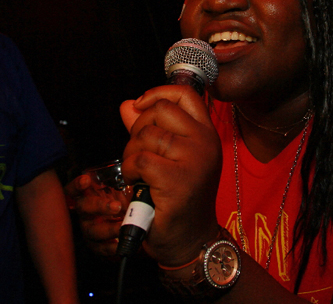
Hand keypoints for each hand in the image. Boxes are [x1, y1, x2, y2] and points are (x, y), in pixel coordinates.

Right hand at [64, 174, 129, 256]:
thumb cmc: (121, 201)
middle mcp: (84, 212)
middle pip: (84, 208)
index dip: (77, 185)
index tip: (87, 180)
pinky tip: (119, 244)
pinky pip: (99, 248)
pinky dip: (110, 247)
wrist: (128, 225)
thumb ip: (121, 180)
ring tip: (122, 227)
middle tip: (117, 206)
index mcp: (86, 196)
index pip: (74, 190)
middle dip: (99, 206)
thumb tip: (135, 166)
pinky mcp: (95, 246)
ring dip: (107, 228)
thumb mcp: (119, 189)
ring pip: (91, 230)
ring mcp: (88, 229)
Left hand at [119, 85, 221, 265]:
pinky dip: (130, 170)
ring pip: (147, 134)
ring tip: (137, 171)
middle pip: (161, 110)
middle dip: (138, 128)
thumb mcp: (168, 158)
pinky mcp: (178, 179)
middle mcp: (205, 142)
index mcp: (206, 134)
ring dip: (131, 152)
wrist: (190, 240)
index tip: (140, 105)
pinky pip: (140, 159)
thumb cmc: (179, 199)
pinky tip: (137, 183)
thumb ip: (149, 129)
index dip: (157, 93)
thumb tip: (127, 105)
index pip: (185, 94)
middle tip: (138, 152)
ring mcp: (195, 160)